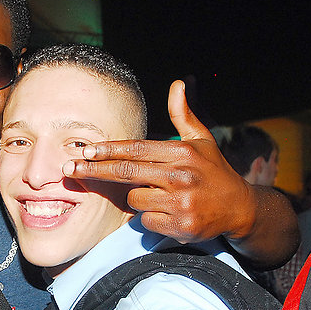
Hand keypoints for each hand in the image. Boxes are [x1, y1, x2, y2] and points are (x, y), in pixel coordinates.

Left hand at [63, 80, 297, 266]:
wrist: (240, 208)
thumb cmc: (214, 171)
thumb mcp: (202, 140)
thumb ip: (184, 115)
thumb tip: (177, 83)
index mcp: (182, 153)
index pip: (137, 149)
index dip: (109, 149)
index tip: (86, 149)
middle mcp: (181, 176)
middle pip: (127, 172)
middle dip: (95, 169)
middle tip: (70, 168)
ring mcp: (181, 202)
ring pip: (135, 199)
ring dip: (138, 198)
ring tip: (160, 196)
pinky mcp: (180, 226)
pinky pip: (146, 221)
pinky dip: (150, 218)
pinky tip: (168, 213)